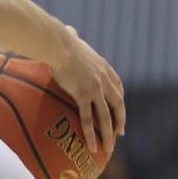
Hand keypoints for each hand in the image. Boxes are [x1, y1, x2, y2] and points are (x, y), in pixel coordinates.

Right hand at [50, 26, 125, 154]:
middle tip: (120, 133)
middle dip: (120, 119)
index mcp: (103, 67)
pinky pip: (88, 119)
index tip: (120, 110)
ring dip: (109, 134)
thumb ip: (73, 36)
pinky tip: (93, 147)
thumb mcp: (72, 37)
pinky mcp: (83, 95)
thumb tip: (69, 30)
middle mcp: (103, 79)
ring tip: (110, 149)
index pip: (117, 86)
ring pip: (106, 116)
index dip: (119, 100)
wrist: (57, 44)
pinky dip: (92, 134)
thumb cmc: (59, 40)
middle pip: (117, 104)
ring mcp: (95, 88)